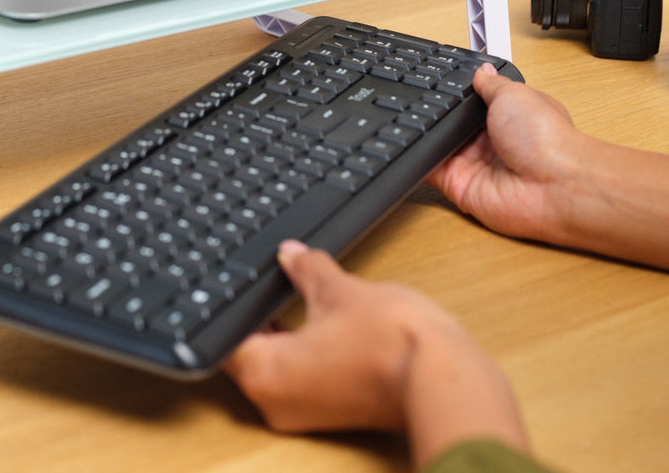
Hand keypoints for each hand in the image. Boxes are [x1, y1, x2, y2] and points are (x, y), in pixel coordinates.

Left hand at [224, 240, 527, 463]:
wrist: (444, 376)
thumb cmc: (391, 340)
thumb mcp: (337, 288)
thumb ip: (305, 268)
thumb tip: (290, 254)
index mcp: (265, 376)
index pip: (224, 337)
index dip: (232, 302)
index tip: (237, 279)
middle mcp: (278, 404)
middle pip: (247, 354)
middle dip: (258, 315)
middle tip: (267, 278)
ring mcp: (306, 414)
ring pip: (276, 367)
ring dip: (283, 332)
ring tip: (296, 294)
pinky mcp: (333, 413)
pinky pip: (302, 378)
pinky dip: (304, 350)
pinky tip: (320, 320)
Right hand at [425, 64, 586, 245]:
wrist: (552, 184)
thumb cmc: (546, 139)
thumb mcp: (514, 93)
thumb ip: (490, 83)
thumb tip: (481, 71)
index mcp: (507, 116)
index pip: (473, 102)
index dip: (457, 93)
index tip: (437, 80)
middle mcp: (490, 141)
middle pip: (452, 122)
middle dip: (439, 112)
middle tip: (424, 98)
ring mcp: (474, 163)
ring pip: (438, 143)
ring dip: (429, 133)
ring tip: (420, 118)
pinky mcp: (458, 185)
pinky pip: (430, 168)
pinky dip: (421, 158)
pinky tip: (415, 142)